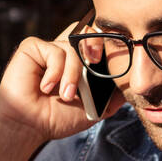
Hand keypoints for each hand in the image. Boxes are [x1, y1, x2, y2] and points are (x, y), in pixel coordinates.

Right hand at [0, 18, 125, 143]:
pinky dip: (55, 72)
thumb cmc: (56, 119)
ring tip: (65, 96)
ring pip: (72, 48)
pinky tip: (45, 88)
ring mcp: (48, 49)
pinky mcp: (32, 48)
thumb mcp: (94, 109)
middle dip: (96, 46)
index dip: (106, 44)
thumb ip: (112, 96)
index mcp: (78, 64)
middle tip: (94, 63)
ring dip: (72, 75)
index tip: (111, 61)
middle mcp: (63, 53)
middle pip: (87, 34)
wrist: (30, 126)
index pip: (96, 42)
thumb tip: (131, 86)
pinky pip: (53, 51)